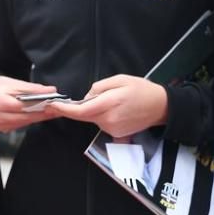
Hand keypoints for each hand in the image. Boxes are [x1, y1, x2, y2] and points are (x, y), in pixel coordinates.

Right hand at [0, 75, 58, 132]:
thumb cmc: (0, 86)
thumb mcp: (17, 84)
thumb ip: (34, 89)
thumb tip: (51, 91)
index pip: (23, 107)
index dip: (40, 106)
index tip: (53, 104)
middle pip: (25, 117)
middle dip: (43, 113)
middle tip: (57, 110)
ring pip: (24, 122)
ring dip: (38, 117)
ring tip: (51, 112)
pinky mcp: (1, 129)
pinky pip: (20, 125)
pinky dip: (30, 120)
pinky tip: (39, 115)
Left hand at [47, 75, 167, 137]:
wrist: (161, 107)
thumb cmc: (141, 89)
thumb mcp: (120, 79)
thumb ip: (98, 87)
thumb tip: (86, 98)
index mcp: (109, 104)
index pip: (80, 111)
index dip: (64, 109)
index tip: (52, 105)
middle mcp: (109, 120)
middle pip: (85, 116)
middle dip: (80, 107)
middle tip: (91, 95)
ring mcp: (112, 130)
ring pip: (93, 119)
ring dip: (94, 110)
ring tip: (114, 100)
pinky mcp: (116, 135)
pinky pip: (102, 123)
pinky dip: (103, 115)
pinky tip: (117, 109)